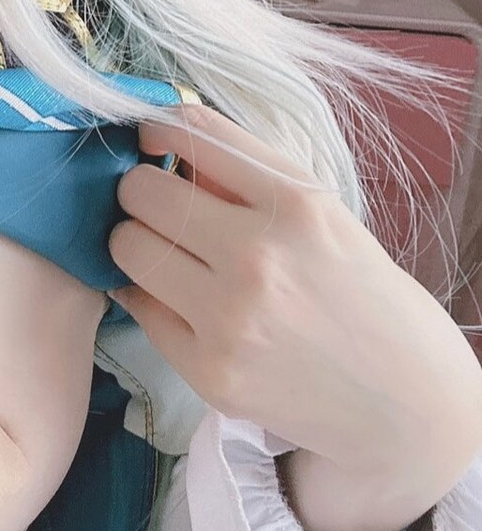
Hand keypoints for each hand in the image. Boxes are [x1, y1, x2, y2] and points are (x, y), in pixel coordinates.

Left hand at [108, 103, 481, 530]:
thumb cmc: (359, 292)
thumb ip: (246, 177)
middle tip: (154, 201)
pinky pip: (139, 307)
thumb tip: (170, 147)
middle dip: (140, 190)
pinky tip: (174, 295)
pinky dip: (147, 294)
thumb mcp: (322, 214)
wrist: (403, 399)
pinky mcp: (208, 371)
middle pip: (142, 192)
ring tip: (164, 249)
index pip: (192, 136)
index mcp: (296, 204)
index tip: (152, 141)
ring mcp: (229, 319)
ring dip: (134, 239)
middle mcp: (258, 257)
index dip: (158, 131)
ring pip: (127, 247)